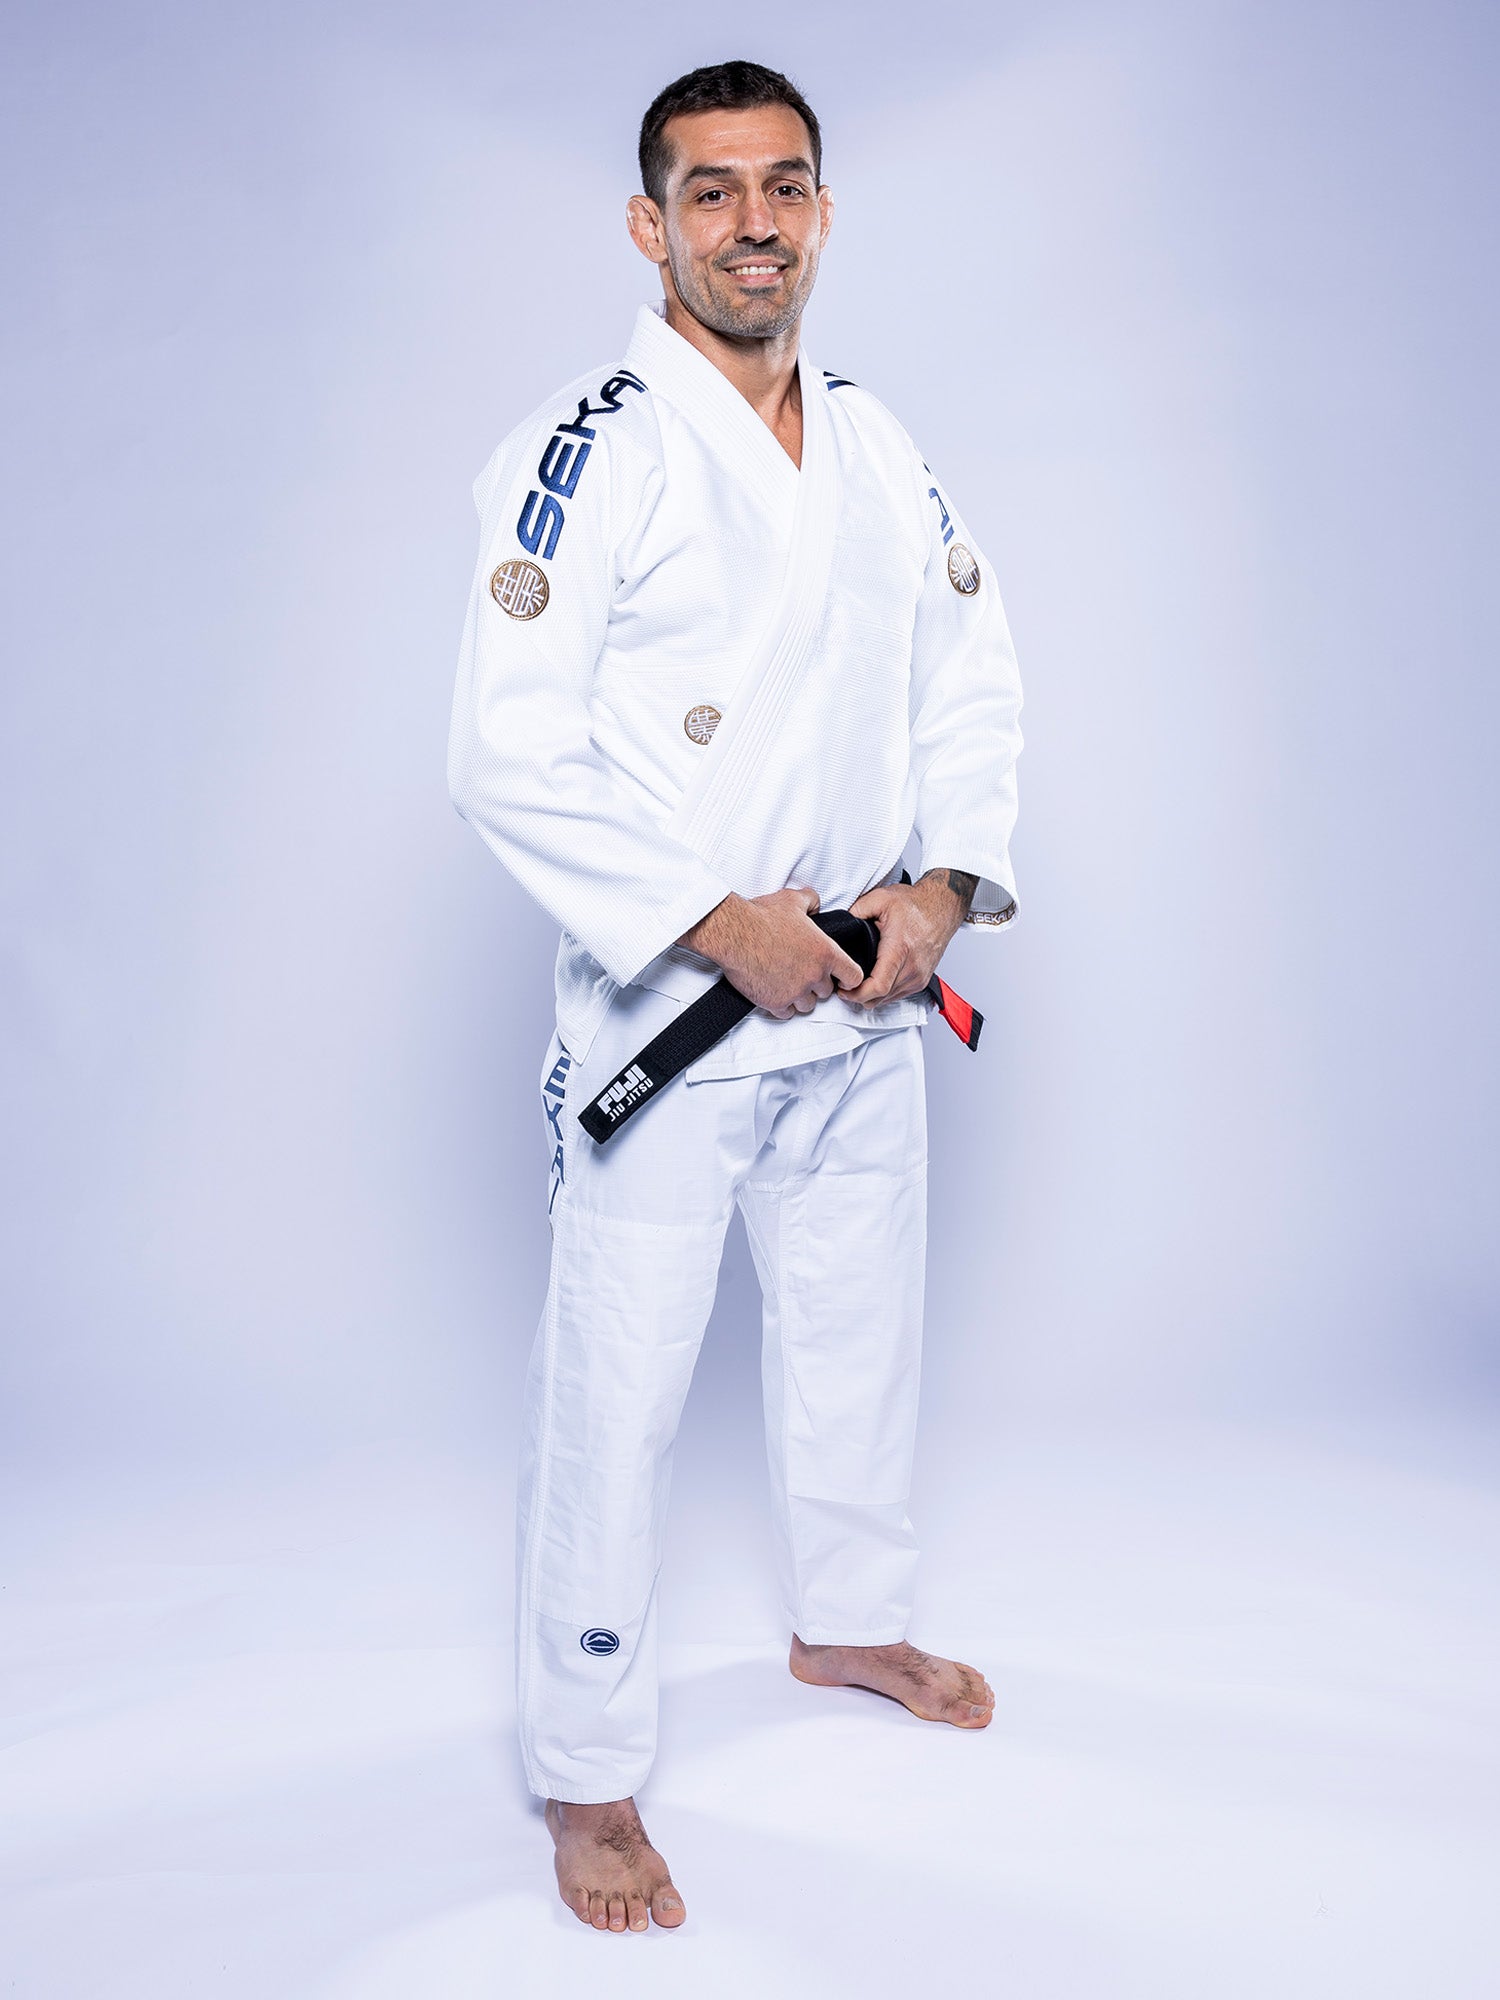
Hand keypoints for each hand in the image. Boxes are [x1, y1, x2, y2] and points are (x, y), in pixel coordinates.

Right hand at [679, 887, 862, 1019]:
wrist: (734, 933)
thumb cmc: (762, 916)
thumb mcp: (793, 899)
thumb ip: (812, 901)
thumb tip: (816, 905)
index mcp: (825, 953)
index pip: (853, 976)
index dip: (848, 977)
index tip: (841, 977)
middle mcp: (814, 975)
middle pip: (826, 992)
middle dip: (817, 984)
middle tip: (802, 972)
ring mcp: (795, 992)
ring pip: (808, 1005)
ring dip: (800, 997)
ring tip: (788, 984)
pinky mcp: (775, 1003)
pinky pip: (787, 1013)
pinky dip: (782, 1006)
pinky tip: (775, 992)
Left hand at [842, 870, 974, 1005]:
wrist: (941, 908)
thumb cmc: (915, 905)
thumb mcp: (880, 898)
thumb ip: (856, 911)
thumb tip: (840, 924)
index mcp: (899, 949)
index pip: (878, 986)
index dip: (856, 993)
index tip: (843, 988)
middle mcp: (912, 967)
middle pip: (880, 998)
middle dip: (858, 996)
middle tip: (844, 987)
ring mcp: (918, 977)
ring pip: (888, 1000)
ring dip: (871, 997)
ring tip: (856, 984)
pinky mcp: (921, 981)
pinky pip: (897, 996)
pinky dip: (884, 994)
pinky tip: (874, 982)